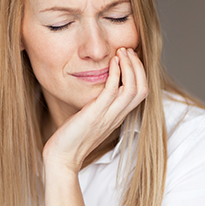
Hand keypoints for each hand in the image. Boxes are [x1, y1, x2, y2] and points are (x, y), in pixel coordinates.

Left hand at [42, 47, 148, 173]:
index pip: (141, 92)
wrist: (62, 156)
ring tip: (122, 51)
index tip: (130, 57)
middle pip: (142, 89)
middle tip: (128, 50)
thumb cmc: (72, 136)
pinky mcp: (96, 113)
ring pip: (132, 88)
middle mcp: (117, 115)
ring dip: (130, 66)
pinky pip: (112, 90)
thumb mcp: (92, 117)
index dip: (140, 73)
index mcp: (118, 116)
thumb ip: (99, 104)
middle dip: (138, 66)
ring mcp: (108, 115)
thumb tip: (98, 88)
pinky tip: (112, 61)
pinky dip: (115, 72)